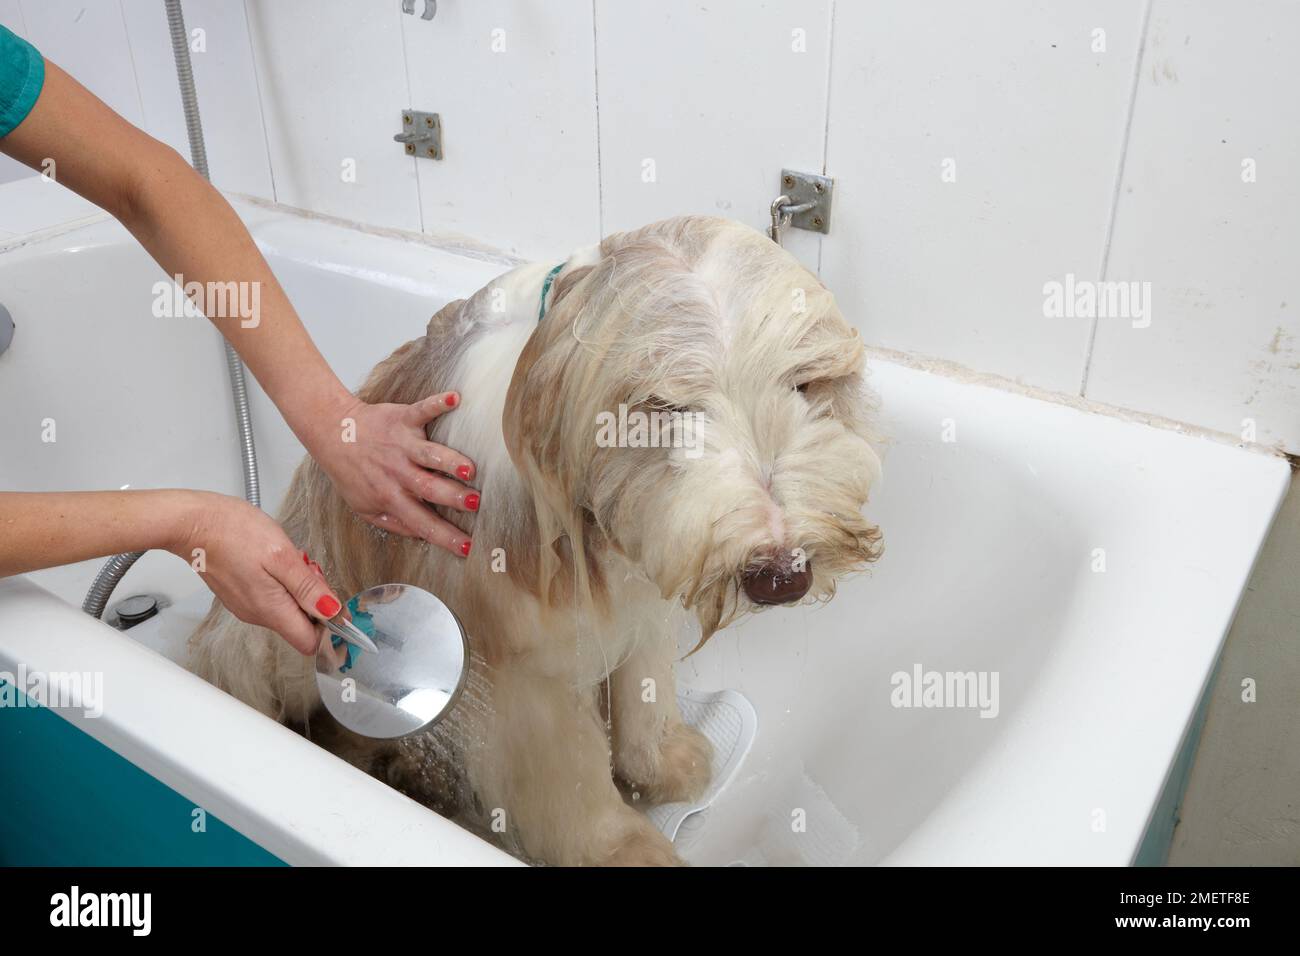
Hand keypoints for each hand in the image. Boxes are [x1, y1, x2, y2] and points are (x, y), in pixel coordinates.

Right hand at [168, 492, 341, 654]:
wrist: (193, 522)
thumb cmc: (233, 532)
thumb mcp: (281, 555)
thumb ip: (307, 587)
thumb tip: (331, 611)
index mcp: (271, 610)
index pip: (309, 642)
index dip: (329, 629)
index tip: (338, 606)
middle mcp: (257, 615)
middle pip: (301, 624)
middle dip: (315, 601)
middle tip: (309, 570)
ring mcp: (246, 606)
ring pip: (287, 609)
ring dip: (298, 589)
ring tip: (290, 561)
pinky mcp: (240, 594)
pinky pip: (271, 598)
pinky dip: (282, 583)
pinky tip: (275, 561)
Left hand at [307, 392, 478, 556]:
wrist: (333, 434)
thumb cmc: (352, 472)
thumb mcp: (364, 508)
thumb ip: (394, 523)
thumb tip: (423, 535)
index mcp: (391, 496)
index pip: (422, 522)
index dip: (446, 537)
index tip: (468, 547)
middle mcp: (398, 472)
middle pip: (429, 488)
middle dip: (453, 497)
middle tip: (475, 504)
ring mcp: (401, 444)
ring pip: (429, 454)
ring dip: (450, 460)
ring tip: (469, 469)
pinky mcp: (402, 418)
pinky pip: (422, 410)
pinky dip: (438, 403)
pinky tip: (455, 399)